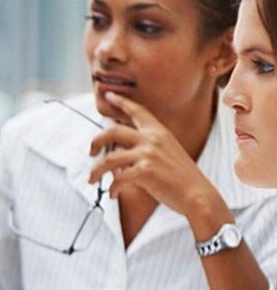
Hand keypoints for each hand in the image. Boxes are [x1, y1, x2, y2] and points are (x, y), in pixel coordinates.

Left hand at [88, 92, 224, 223]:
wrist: (197, 194)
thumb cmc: (181, 178)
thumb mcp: (167, 153)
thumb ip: (146, 148)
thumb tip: (119, 155)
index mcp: (159, 132)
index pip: (137, 111)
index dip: (121, 102)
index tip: (108, 95)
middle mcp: (152, 139)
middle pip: (112, 131)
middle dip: (96, 141)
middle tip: (91, 152)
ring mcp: (148, 154)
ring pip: (108, 159)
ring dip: (95, 171)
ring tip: (92, 180)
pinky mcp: (145, 171)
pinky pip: (117, 179)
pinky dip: (112, 188)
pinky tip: (113, 194)